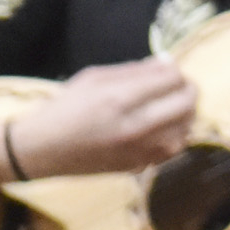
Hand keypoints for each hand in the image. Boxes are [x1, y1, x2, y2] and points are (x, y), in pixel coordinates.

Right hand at [0, 59, 197, 188]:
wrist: (43, 149)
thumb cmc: (66, 108)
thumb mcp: (95, 77)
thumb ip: (135, 70)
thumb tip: (168, 62)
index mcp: (119, 99)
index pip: (173, 79)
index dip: (175, 70)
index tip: (166, 70)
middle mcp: (133, 127)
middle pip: (187, 103)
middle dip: (187, 88)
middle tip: (175, 85)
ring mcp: (138, 151)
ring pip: (186, 128)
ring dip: (185, 112)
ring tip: (170, 105)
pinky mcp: (138, 166)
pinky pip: (174, 148)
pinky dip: (176, 133)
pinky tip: (163, 126)